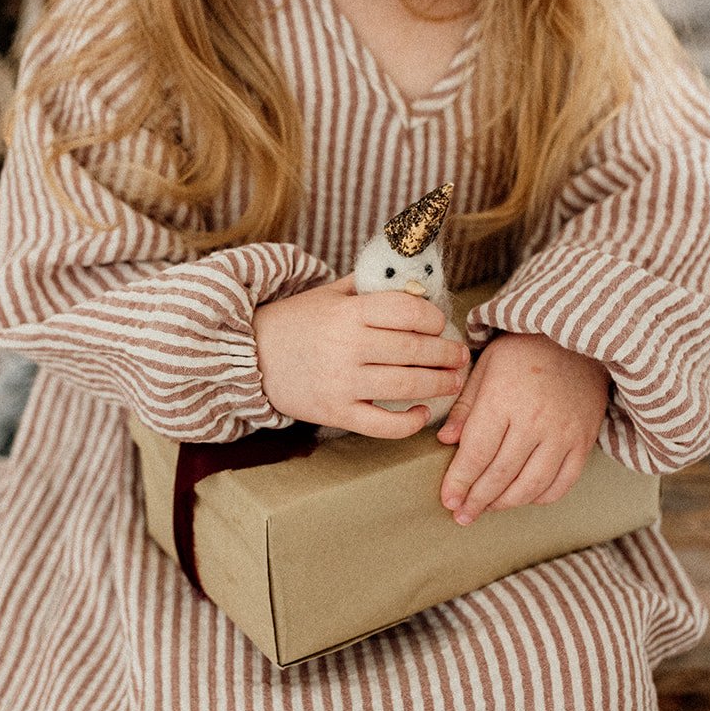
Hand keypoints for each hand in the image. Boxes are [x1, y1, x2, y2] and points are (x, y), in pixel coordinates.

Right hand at [253, 273, 470, 438]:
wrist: (249, 357)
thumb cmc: (295, 322)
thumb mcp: (328, 294)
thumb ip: (369, 287)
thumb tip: (416, 286)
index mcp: (347, 312)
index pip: (406, 311)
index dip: (433, 318)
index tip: (440, 324)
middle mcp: (347, 346)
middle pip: (413, 349)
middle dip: (446, 353)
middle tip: (460, 356)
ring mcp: (341, 382)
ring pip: (406, 385)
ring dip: (439, 384)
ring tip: (453, 381)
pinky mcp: (335, 412)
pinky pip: (382, 424)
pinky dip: (409, 422)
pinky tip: (422, 413)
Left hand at [436, 332, 608, 525]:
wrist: (581, 335)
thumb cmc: (526, 347)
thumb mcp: (486, 364)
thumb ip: (466, 404)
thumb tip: (446, 440)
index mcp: (503, 399)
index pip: (476, 452)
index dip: (459, 481)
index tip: (448, 499)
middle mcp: (534, 421)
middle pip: (500, 474)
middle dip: (477, 499)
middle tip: (462, 514)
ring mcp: (563, 434)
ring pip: (531, 485)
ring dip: (506, 503)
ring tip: (487, 509)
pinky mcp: (584, 441)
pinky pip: (563, 483)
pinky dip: (541, 497)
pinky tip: (523, 497)